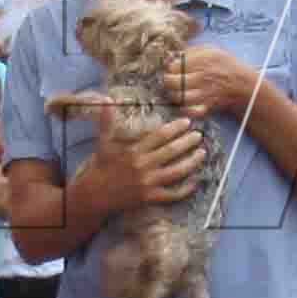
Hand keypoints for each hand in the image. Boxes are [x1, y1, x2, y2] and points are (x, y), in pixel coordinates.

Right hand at [89, 117, 206, 218]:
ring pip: (176, 171)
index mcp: (134, 150)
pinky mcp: (150, 198)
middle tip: (199, 135)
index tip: (187, 122)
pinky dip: (185, 189)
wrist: (94, 195)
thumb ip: (108, 122)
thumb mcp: (103, 142)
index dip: (176, 128)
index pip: (160, 135)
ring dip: (192, 162)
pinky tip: (195, 182)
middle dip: (188, 142)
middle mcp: (143, 166)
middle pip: (172, 151)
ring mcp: (148, 183)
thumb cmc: (101, 167)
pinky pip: (172, 194)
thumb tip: (105, 99)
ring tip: (202, 153)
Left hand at [166, 41, 272, 122]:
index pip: (173, 66)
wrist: (243, 85)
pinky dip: (184, 108)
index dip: (170, 68)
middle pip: (171, 82)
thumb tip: (172, 55)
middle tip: (171, 80)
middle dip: (168, 81)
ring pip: (177, 97)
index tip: (172, 69)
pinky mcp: (207, 106)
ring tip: (177, 91)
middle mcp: (202, 76)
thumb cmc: (225, 65)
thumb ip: (191, 50)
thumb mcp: (211, 49)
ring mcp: (204, 93)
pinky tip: (185, 102)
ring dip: (174, 94)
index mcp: (202, 60)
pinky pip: (189, 110)